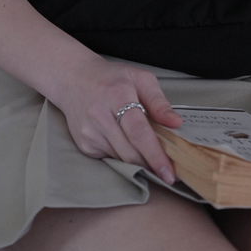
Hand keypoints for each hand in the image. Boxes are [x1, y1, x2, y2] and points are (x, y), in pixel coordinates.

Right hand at [52, 56, 182, 184]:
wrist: (74, 79)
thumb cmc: (111, 78)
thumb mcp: (140, 78)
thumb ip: (158, 101)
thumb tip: (176, 123)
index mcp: (117, 96)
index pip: (138, 132)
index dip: (155, 154)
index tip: (168, 173)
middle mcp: (100, 116)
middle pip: (130, 152)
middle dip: (151, 165)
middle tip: (167, 171)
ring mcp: (89, 132)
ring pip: (121, 159)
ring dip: (138, 161)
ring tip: (148, 153)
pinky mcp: (84, 144)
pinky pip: (110, 158)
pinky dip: (123, 156)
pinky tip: (125, 143)